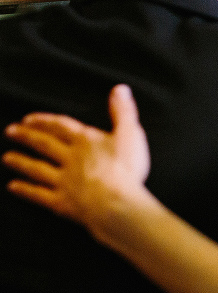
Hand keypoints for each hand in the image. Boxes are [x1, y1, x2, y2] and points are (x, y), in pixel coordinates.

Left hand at [3, 85, 151, 234]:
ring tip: (6, 157)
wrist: (115, 203)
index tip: (29, 118)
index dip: (45, 121)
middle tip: (10, 131)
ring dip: (21, 161)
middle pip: (44, 144)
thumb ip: (123, 112)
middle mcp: (70, 158)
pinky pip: (39, 194)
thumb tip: (120, 89)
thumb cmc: (126, 169)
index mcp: (86, 141)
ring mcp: (63, 181)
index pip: (61, 126)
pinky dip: (25, 190)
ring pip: (37, 168)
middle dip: (26, 136)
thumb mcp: (131, 134)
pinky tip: (13, 187)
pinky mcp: (61, 202)